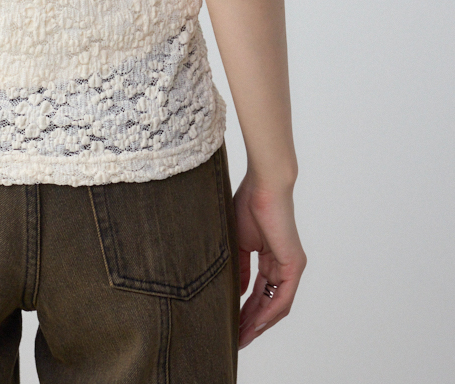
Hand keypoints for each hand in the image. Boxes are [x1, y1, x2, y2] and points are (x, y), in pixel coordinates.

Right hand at [234, 173, 305, 348]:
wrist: (264, 185)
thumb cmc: (249, 203)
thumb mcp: (238, 242)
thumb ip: (240, 269)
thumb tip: (239, 291)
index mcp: (270, 258)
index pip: (258, 292)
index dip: (244, 309)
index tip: (230, 324)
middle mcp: (283, 265)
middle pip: (267, 302)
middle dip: (251, 322)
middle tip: (235, 339)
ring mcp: (290, 267)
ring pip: (277, 305)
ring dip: (259, 323)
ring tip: (241, 337)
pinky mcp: (294, 265)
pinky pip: (283, 298)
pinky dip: (269, 313)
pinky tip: (254, 325)